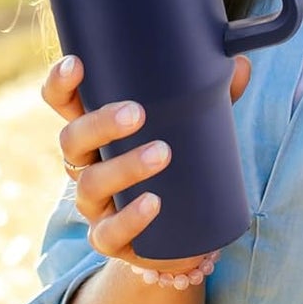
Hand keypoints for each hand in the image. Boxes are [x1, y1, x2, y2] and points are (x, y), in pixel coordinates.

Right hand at [40, 52, 251, 272]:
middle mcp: (85, 164)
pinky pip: (108, 232)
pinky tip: (153, 203)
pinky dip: (130, 218)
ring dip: (124, 166)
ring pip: (91, 183)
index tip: (77, 64)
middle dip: (99, 124)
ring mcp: (93, 204)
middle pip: (72, 139)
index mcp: (96, 130)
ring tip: (162, 154)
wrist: (180, 236)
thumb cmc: (177, 164)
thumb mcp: (193, 127)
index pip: (64, 103)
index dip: (61, 84)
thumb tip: (241, 64)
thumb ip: (214, 96)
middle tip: (137, 113)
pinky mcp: (109, 239)